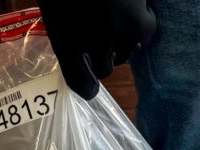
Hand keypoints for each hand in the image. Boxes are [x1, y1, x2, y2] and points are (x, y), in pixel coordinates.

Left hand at [38, 0, 156, 99]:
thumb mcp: (55, 9)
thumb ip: (67, 31)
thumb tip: (80, 50)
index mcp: (65, 41)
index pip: (79, 81)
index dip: (86, 88)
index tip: (90, 90)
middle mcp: (92, 45)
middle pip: (104, 70)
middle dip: (103, 59)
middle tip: (102, 42)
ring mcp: (117, 37)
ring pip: (125, 55)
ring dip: (121, 43)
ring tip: (114, 20)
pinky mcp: (141, 26)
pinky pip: (144, 36)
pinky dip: (141, 25)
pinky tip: (133, 8)